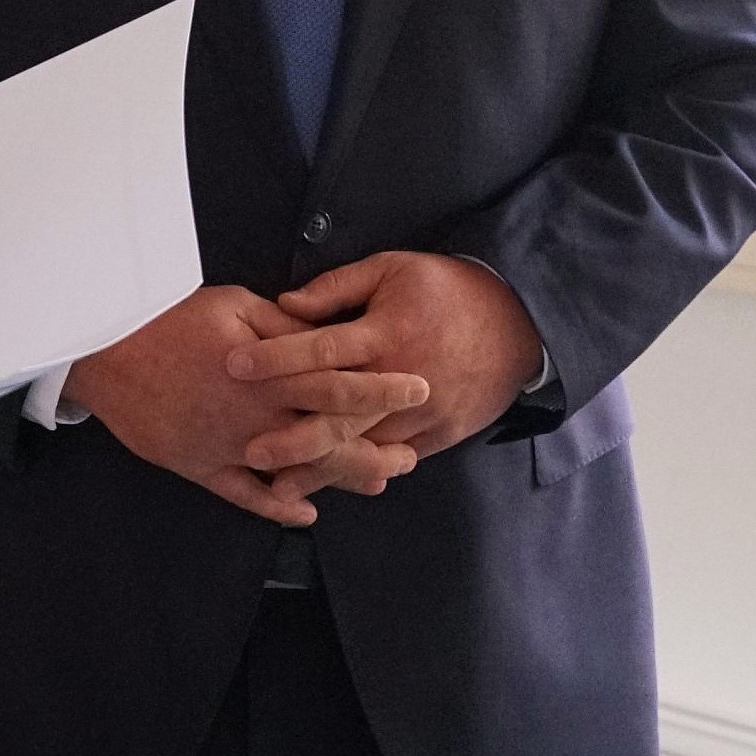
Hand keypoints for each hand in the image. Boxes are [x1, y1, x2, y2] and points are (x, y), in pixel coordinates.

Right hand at [64, 284, 428, 525]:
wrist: (102, 350)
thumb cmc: (167, 318)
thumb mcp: (233, 305)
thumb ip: (284, 326)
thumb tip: (325, 334)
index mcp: (267, 374)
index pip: (339, 384)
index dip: (383, 389)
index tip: (419, 389)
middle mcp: (254, 418)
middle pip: (329, 440)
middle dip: (376, 447)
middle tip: (410, 451)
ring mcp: (227, 447)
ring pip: (296, 473)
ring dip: (340, 480)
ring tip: (376, 480)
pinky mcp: (198, 466)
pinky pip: (244, 496)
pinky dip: (277, 508)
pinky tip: (304, 513)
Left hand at [227, 251, 543, 466]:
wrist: (521, 321)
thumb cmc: (447, 289)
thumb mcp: (393, 269)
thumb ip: (337, 287)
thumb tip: (286, 304)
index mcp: (386, 332)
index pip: (321, 348)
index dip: (276, 357)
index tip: (235, 366)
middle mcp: (402, 376)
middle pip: (339, 413)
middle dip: (292, 436)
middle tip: (250, 452)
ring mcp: (425, 411)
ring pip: (365, 445)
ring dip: (321, 468)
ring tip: (277, 486)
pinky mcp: (442, 432)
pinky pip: (396, 456)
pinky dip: (362, 471)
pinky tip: (330, 484)